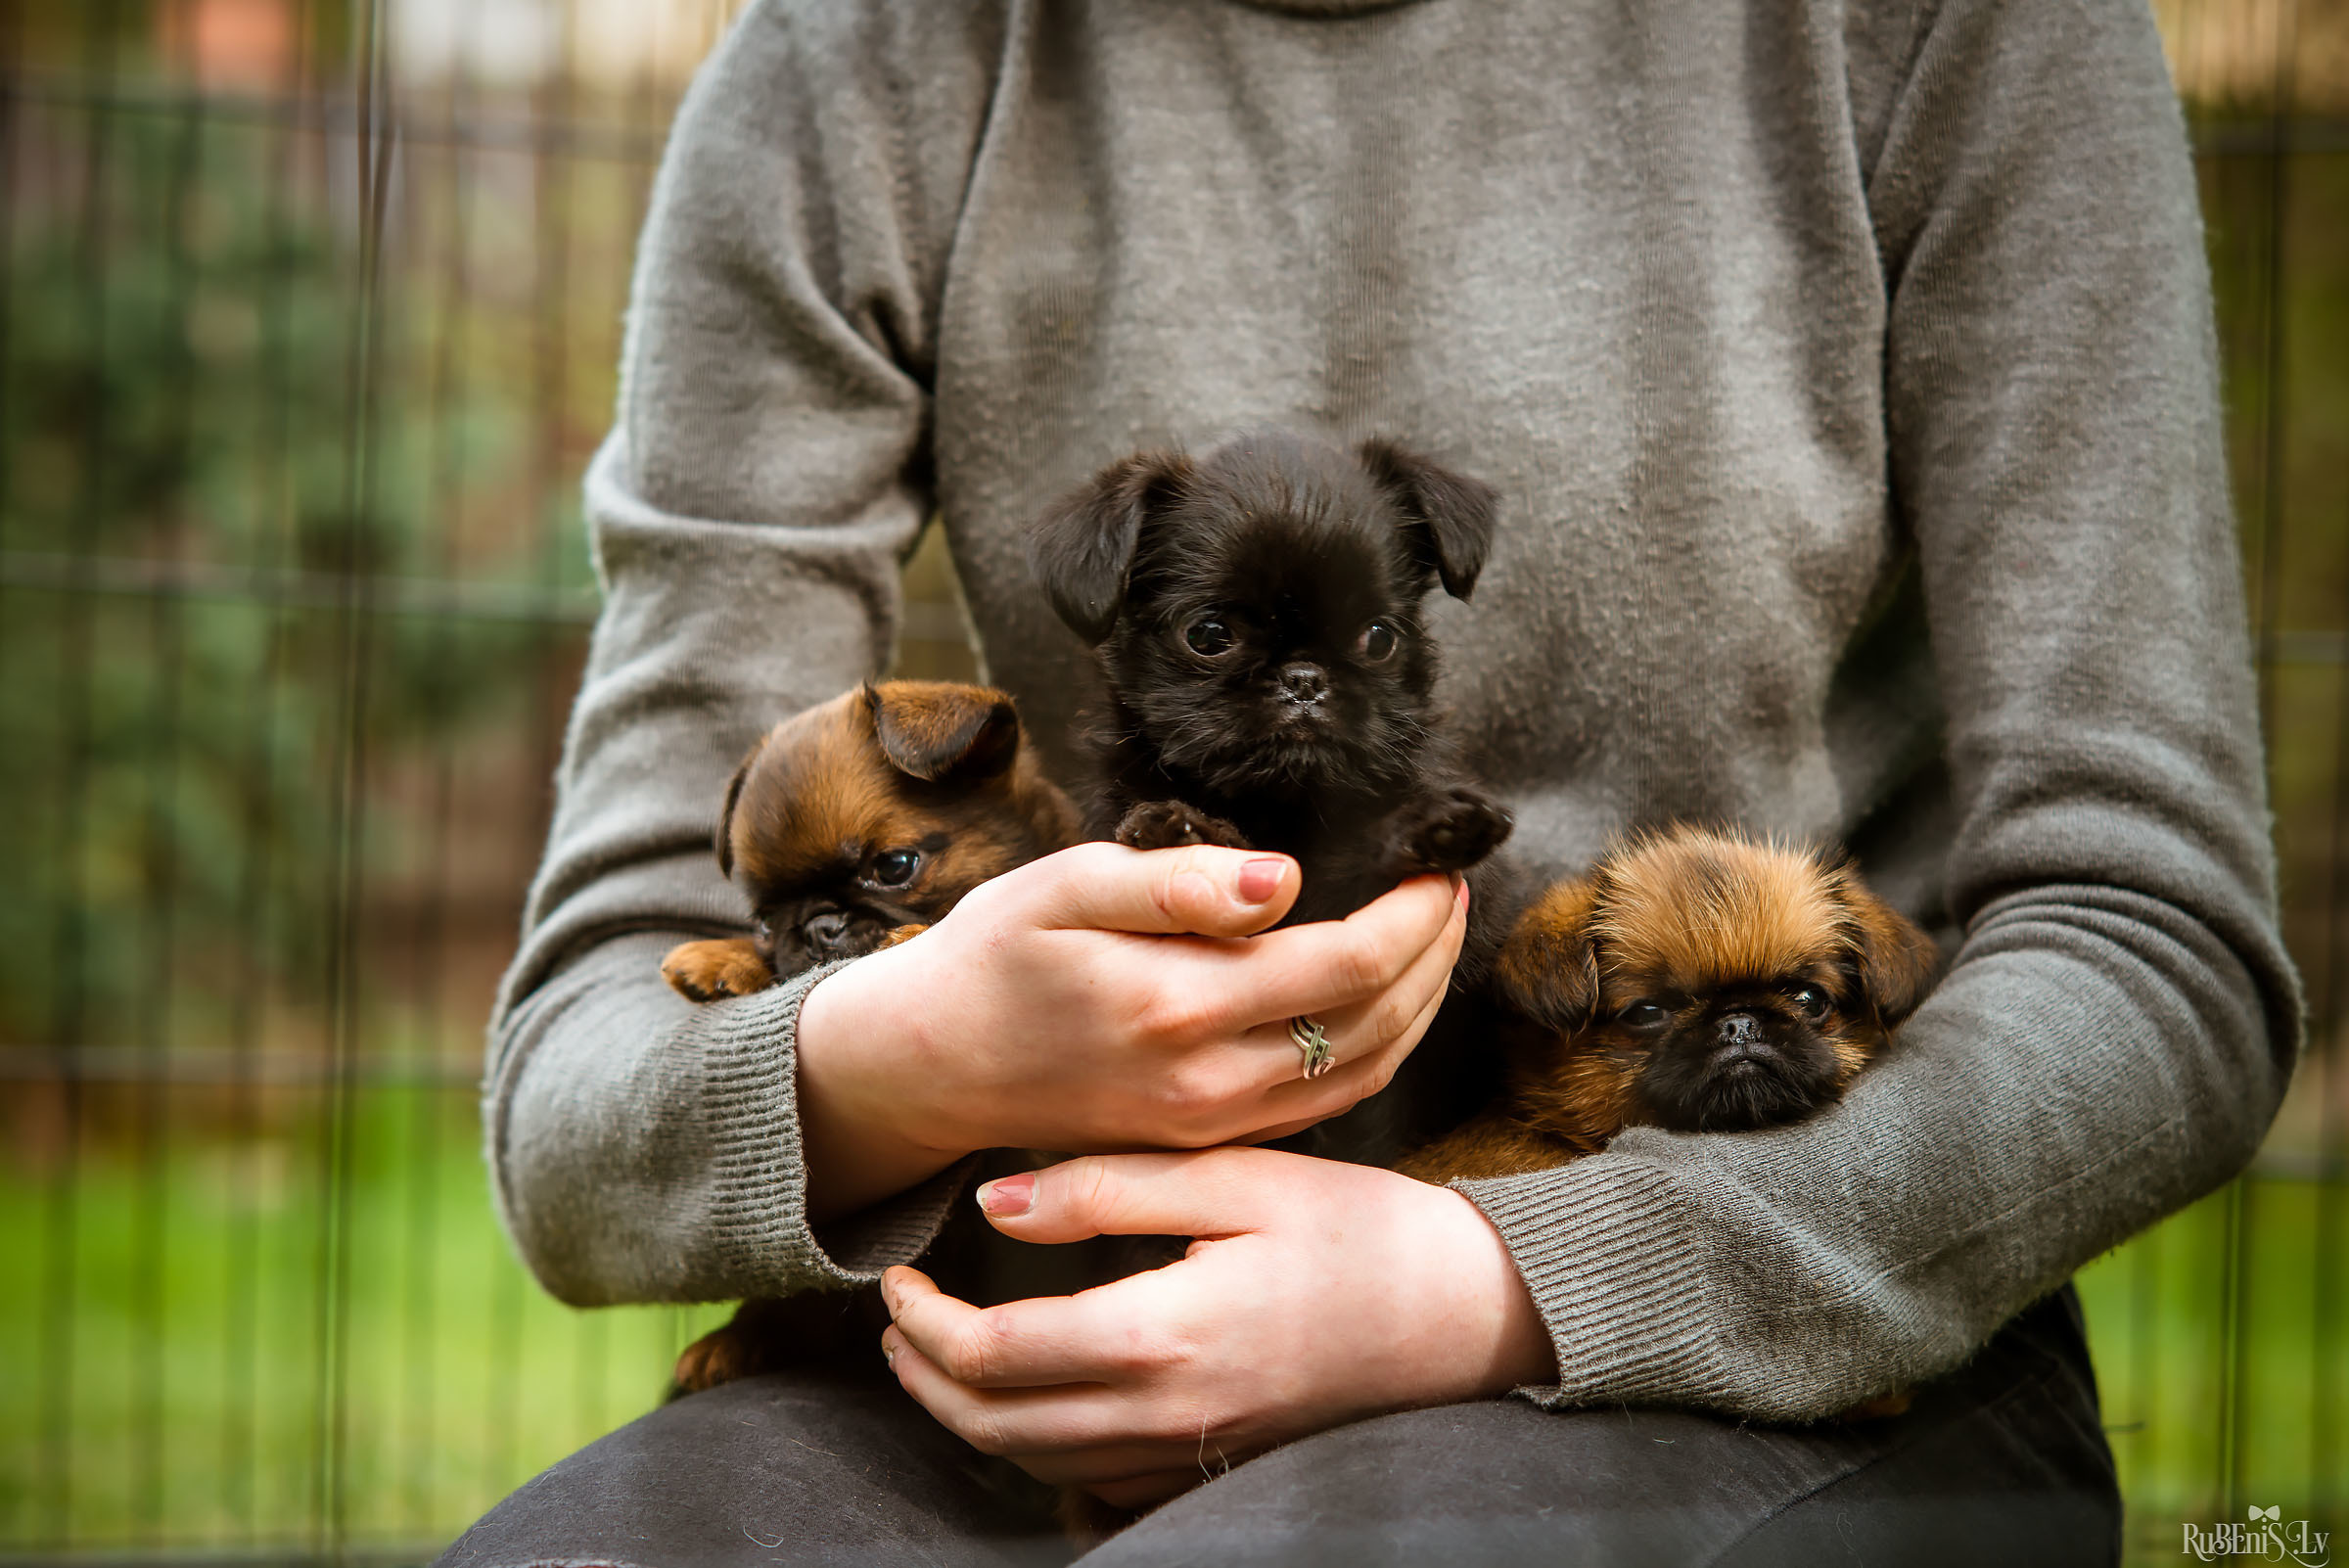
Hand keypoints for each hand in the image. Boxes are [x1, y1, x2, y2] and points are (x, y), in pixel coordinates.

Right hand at [794, 845, 1468, 1217]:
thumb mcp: (1063, 886)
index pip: (1350, 964)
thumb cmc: (993, 958)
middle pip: (1376, 1022)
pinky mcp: (1207, 1140)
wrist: (931, 1067)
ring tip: (1437, 939)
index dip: (1412, 915)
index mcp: (1179, 1005)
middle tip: (1451, 891)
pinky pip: (1325, 1104)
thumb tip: (1286, 879)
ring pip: (1363, 1072)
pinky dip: (1378, 1052)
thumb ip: (1175, 881)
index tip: (1431, 864)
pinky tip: (1387, 1005)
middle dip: (1433, 952)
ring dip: (1420, 1005)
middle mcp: (1209, 1080)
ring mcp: (1212, 1122)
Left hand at [877, 1147, 1557, 1507]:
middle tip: (895, 1321)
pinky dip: (1038, 1450)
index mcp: (1163, 1335)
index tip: (897, 1275)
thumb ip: (1110, 1185)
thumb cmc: (1361, 1230)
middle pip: (996, 1428)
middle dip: (923, 1378)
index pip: (992, 1356)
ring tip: (938, 1359)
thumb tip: (996, 1199)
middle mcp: (1168, 1414)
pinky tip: (1033, 1402)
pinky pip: (1097, 1483)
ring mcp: (1194, 1454)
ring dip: (969, 1418)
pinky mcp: (1219, 1465)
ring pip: (1037, 1465)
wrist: (1472, 1313)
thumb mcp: (1239, 1177)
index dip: (922, 1322)